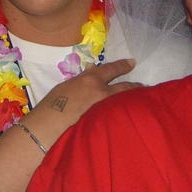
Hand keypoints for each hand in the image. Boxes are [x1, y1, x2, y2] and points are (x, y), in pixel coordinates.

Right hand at [23, 58, 139, 146]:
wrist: (48, 128)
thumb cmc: (51, 105)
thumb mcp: (66, 87)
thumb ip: (82, 79)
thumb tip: (92, 72)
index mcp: (91, 80)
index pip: (112, 69)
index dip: (123, 65)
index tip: (132, 62)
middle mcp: (102, 93)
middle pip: (125, 87)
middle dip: (135, 86)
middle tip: (143, 86)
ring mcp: (105, 110)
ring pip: (124, 102)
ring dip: (131, 101)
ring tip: (140, 102)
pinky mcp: (105, 125)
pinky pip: (118, 117)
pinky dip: (123, 115)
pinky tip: (128, 118)